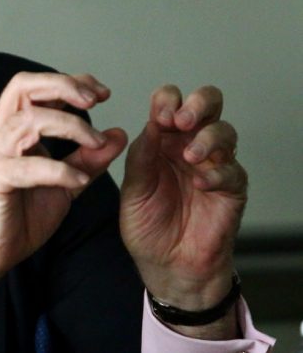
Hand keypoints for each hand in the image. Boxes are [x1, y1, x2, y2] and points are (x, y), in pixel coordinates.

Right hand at [0, 72, 127, 342]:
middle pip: (24, 86)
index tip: (102, 93)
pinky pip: (28, 166)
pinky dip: (59, 169)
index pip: (35, 86)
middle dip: (63, 86)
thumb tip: (117, 134)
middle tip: (95, 100)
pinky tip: (80, 179)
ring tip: (96, 144)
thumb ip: (88, 159)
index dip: (69, 82)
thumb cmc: (20, 216)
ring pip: (30, 121)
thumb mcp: (64, 183)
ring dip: (71, 127)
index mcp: (10, 128)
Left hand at [120, 85, 246, 337]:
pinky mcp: (231, 190)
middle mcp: (190, 145)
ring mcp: (213, 165)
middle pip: (208, 104)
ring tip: (189, 157)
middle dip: (198, 104)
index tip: (159, 115)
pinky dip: (217, 173)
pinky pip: (233, 172)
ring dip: (207, 139)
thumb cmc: (147, 224)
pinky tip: (200, 184)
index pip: (171, 102)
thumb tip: (151, 122)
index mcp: (163, 140)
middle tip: (182, 121)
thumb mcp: (133, 187)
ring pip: (225, 132)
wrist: (165, 265)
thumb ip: (141, 155)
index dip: (167, 100)